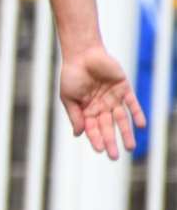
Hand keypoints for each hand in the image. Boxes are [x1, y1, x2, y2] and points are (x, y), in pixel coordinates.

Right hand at [59, 44, 144, 159]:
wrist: (82, 54)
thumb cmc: (71, 74)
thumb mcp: (68, 97)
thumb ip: (75, 115)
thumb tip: (78, 134)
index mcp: (87, 109)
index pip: (92, 128)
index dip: (96, 139)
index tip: (99, 150)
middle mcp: (101, 106)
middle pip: (108, 127)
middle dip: (111, 141)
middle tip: (115, 156)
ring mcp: (113, 98)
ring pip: (122, 119)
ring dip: (126, 133)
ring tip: (131, 146)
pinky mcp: (124, 88)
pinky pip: (132, 103)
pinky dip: (137, 114)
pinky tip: (141, 126)